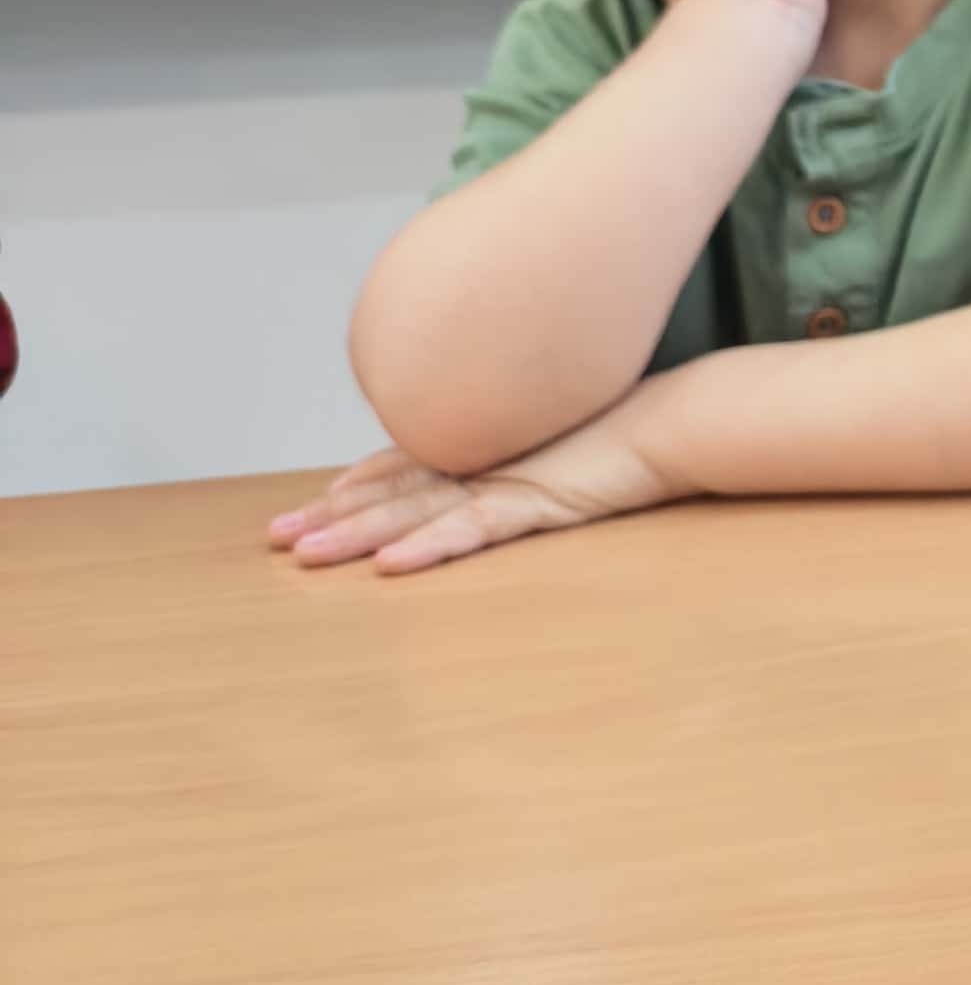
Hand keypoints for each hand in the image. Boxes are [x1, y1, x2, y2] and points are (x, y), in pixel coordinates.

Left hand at [266, 404, 685, 575]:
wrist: (682, 419)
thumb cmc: (634, 431)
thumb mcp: (569, 446)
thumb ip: (532, 452)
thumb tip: (521, 461)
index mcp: (491, 445)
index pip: (411, 463)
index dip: (361, 482)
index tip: (320, 499)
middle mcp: (485, 457)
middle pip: (393, 488)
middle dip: (330, 513)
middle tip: (275, 535)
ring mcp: (506, 478)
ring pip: (414, 510)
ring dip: (353, 533)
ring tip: (302, 554)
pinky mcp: (536, 500)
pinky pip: (472, 528)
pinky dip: (430, 546)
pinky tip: (391, 565)